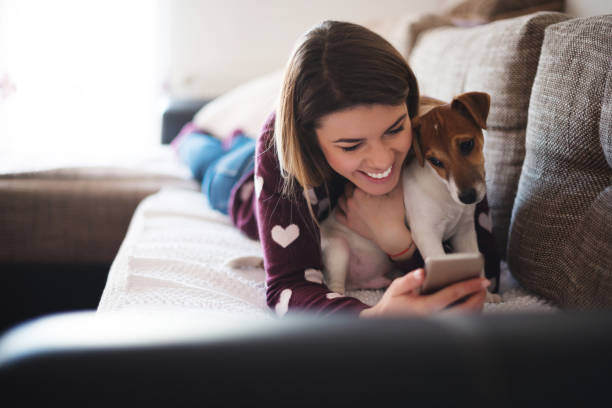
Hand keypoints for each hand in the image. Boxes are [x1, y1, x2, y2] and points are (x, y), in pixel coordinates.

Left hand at [335, 183, 412, 257]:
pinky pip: (337, 214)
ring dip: (346, 196)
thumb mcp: (397, 192)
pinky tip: (346, 207)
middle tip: (362, 188)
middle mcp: (351, 201)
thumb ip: (394, 178)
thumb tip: (395, 167)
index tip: (367, 180)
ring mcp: (349, 213)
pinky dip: (340, 209)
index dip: (362, 179)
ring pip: (340, 199)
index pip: (355, 179)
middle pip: (347, 188)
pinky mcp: (349, 223)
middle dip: (353, 186)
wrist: (391, 235)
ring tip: (355, 196)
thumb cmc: (394, 213)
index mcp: (359, 191)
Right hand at [359, 269, 488, 317]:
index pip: (453, 294)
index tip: (482, 279)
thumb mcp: (396, 288)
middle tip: (484, 284)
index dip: (470, 286)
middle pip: (467, 310)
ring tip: (480, 292)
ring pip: (467, 319)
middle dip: (479, 296)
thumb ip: (409, 280)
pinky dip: (471, 313)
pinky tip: (472, 303)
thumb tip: (422, 272)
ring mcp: (440, 328)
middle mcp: (435, 320)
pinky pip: (462, 324)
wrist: (385, 325)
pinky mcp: (441, 332)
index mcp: (426, 307)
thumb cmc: (392, 304)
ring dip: (477, 306)